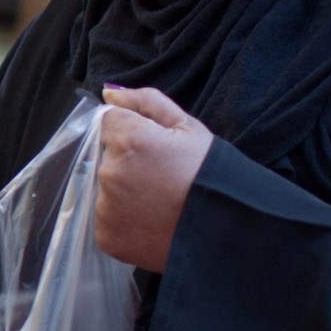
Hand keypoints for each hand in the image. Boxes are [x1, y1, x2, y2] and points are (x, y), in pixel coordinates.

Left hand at [97, 86, 213, 271]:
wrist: (226, 229)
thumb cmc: (208, 174)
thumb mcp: (187, 126)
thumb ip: (144, 101)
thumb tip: (109, 93)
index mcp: (128, 139)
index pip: (109, 123)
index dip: (132, 133)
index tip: (152, 149)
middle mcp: (110, 172)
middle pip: (105, 157)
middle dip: (126, 162)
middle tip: (160, 177)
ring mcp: (106, 207)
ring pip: (104, 189)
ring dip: (123, 191)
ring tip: (156, 202)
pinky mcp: (106, 236)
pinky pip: (106, 219)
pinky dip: (122, 220)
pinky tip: (149, 221)